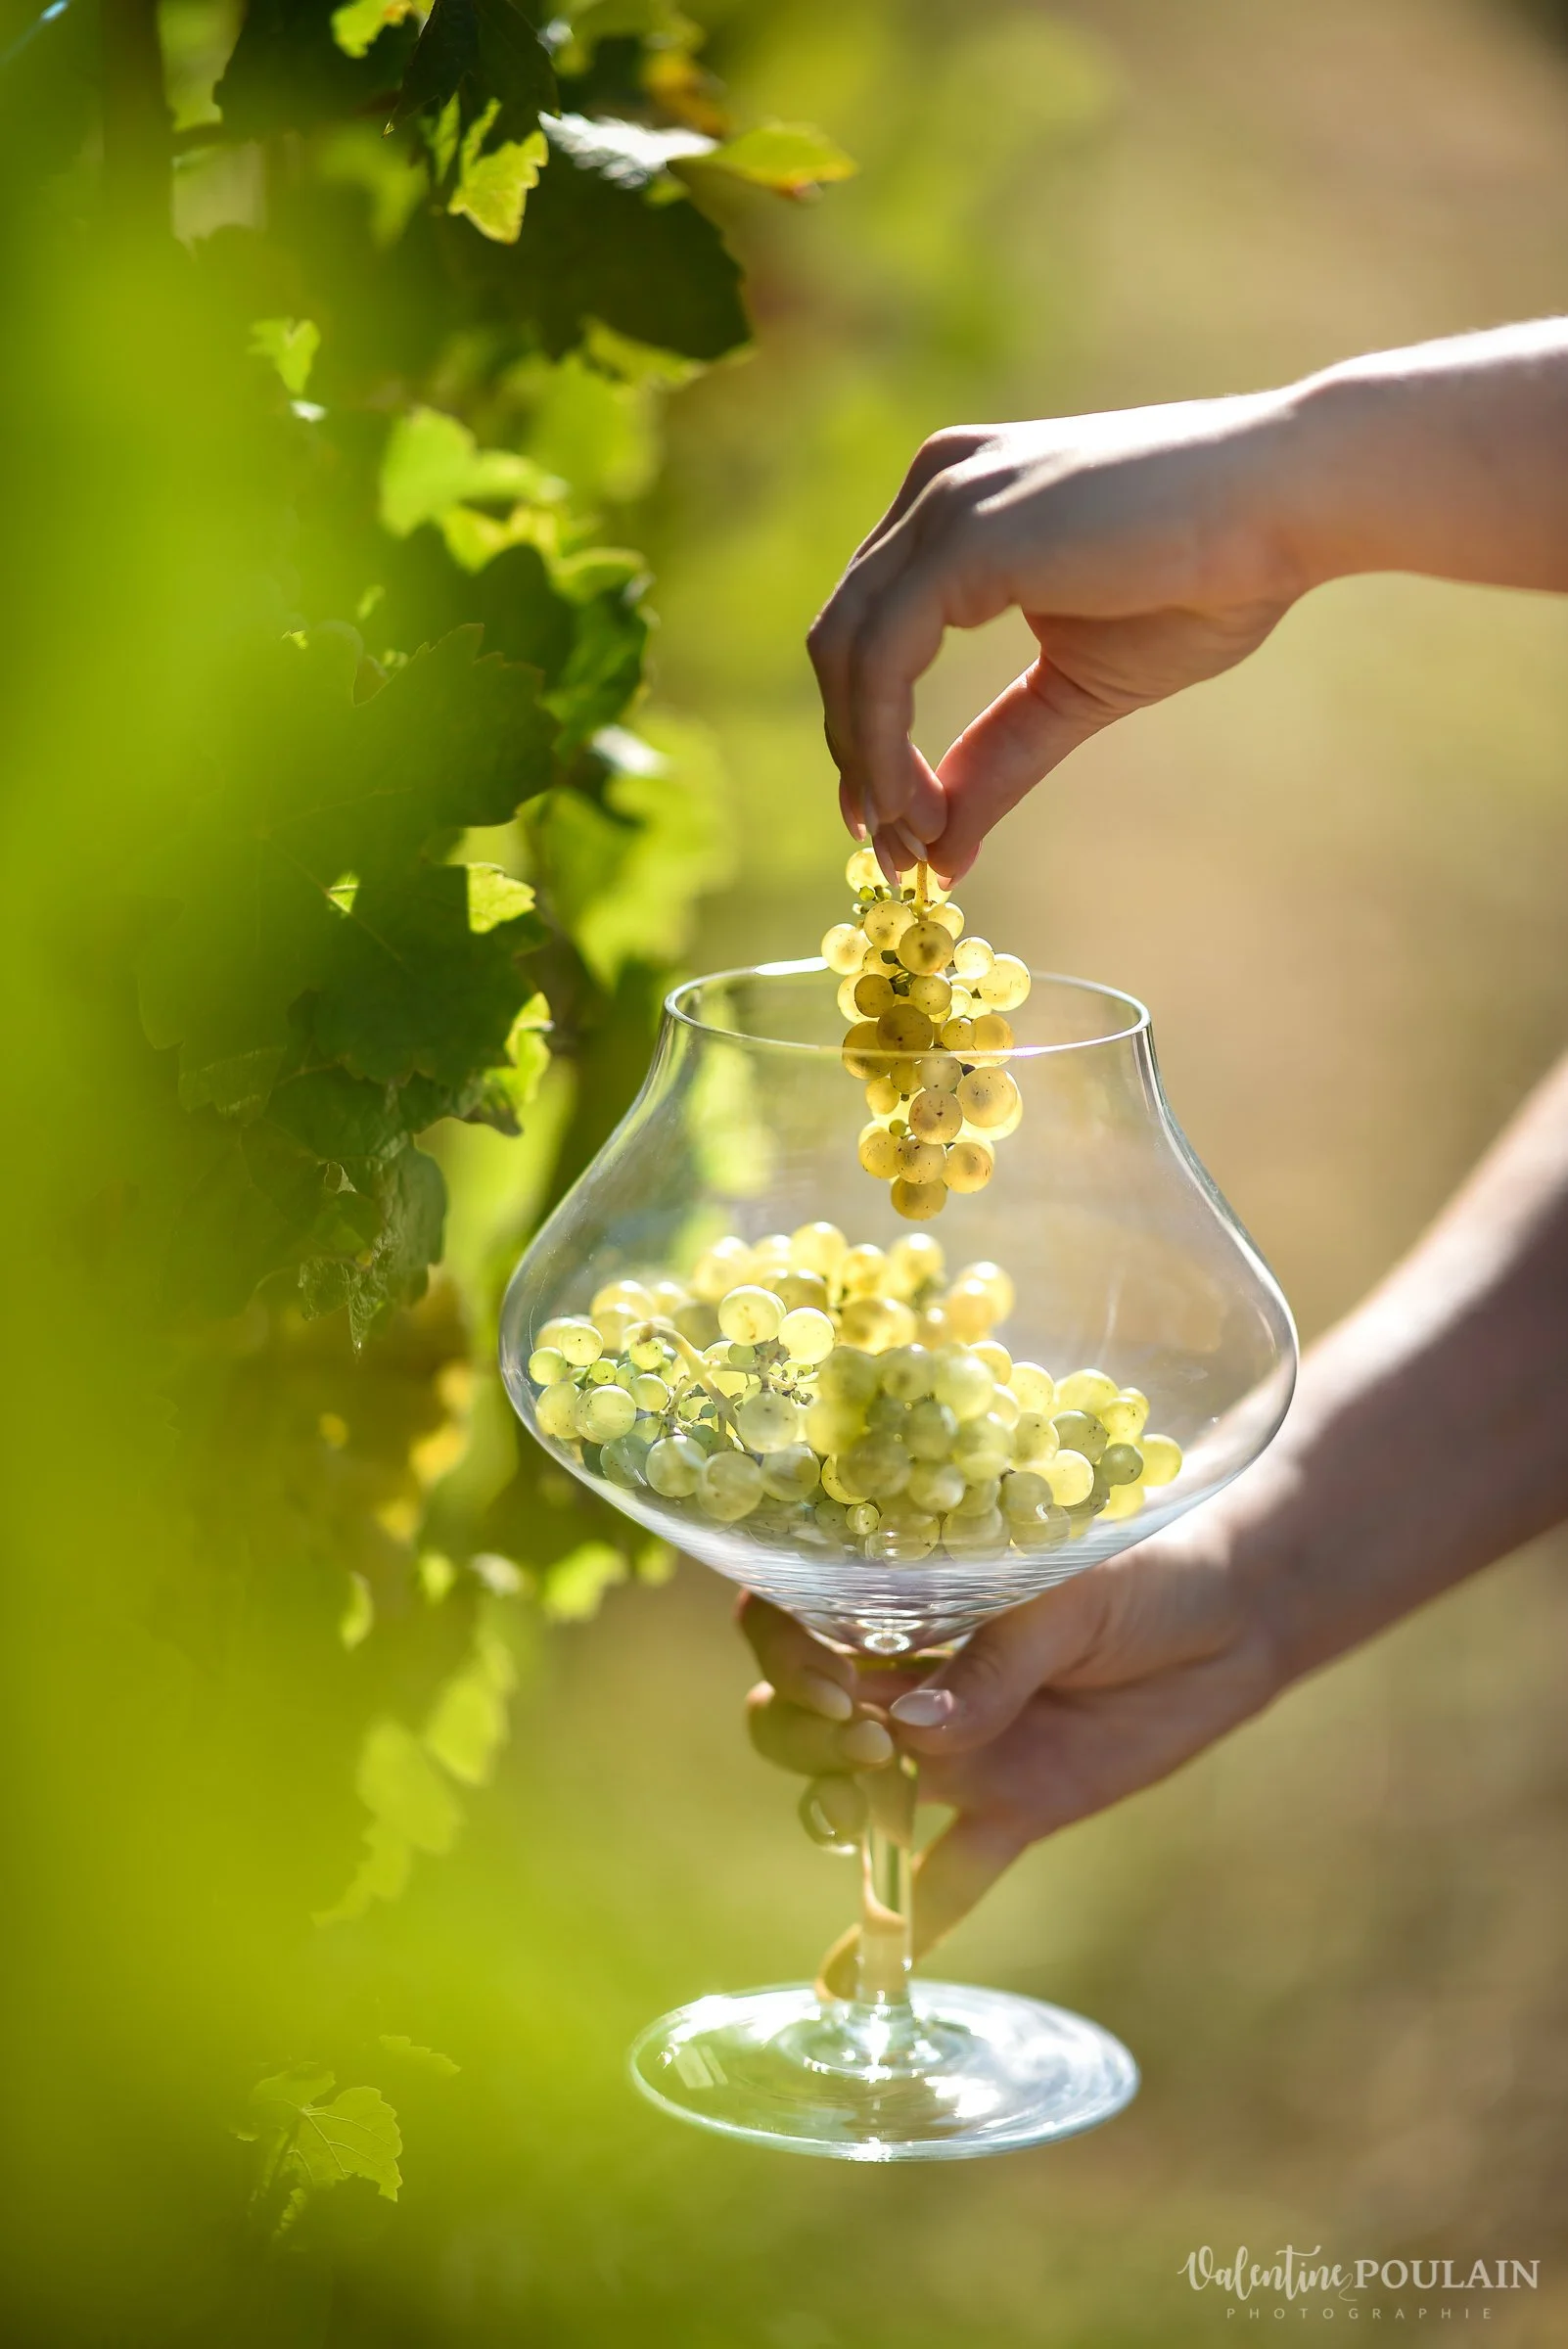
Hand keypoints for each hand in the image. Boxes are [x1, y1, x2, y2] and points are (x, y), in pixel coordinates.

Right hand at [742, 1503, 1285, 1974]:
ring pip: (855, 1796)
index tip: (835, 1685)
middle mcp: (911, 1680)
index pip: (795, 1624)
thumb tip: (915, 1729)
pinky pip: (942, 1881)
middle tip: (867, 1749)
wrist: (1233, 1614)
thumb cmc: (1142, 1565)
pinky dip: (900, 1930)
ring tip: (863, 1827)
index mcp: (907, 1603)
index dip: (789, 1658)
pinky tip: (855, 1984)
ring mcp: (957, 1752)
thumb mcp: (1067, 1595)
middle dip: (804, 1739)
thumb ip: (995, 1661)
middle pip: (804, 1720)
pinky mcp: (1013, 1811)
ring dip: (836, 1815)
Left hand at [806, 392, 1306, 878]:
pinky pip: (881, 658)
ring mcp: (946, 502)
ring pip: (845, 653)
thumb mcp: (1078, 688)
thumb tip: (942, 852)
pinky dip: (884, 744)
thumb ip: (1001, 755)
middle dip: (856, 758)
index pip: (870, 628)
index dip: (865, 734)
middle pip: (840, 642)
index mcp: (957, 503)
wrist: (1291, 502)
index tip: (893, 824)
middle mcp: (936, 487)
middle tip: (893, 853)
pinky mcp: (967, 535)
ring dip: (867, 764)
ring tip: (913, 843)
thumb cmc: (1210, 578)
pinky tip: (922, 808)